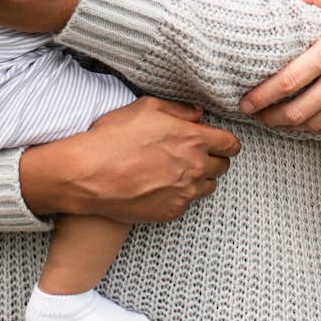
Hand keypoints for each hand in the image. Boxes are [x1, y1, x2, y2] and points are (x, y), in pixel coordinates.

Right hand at [19, 97, 240, 223]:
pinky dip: (181, 194)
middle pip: (223, 167)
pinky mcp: (170, 212)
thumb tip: (198, 114)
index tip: (219, 141)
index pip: (231, 144)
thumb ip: (179, 109)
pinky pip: (187, 203)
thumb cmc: (115, 136)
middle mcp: (195, 168)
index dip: (226, 141)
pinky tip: (161, 185)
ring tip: (177, 170)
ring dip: (200, 178)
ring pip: (207, 187)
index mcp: (193, 140)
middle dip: (213, 158)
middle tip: (194, 152)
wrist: (89, 174)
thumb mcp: (147, 107)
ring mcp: (183, 193)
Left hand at [239, 0, 320, 133]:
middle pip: (296, 112)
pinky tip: (308, 121)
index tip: (245, 101)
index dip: (262, 95)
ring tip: (276, 120)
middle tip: (255, 115)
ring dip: (291, 126)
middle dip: (270, 117)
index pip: (288, 81)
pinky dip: (317, 128)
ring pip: (314, 124)